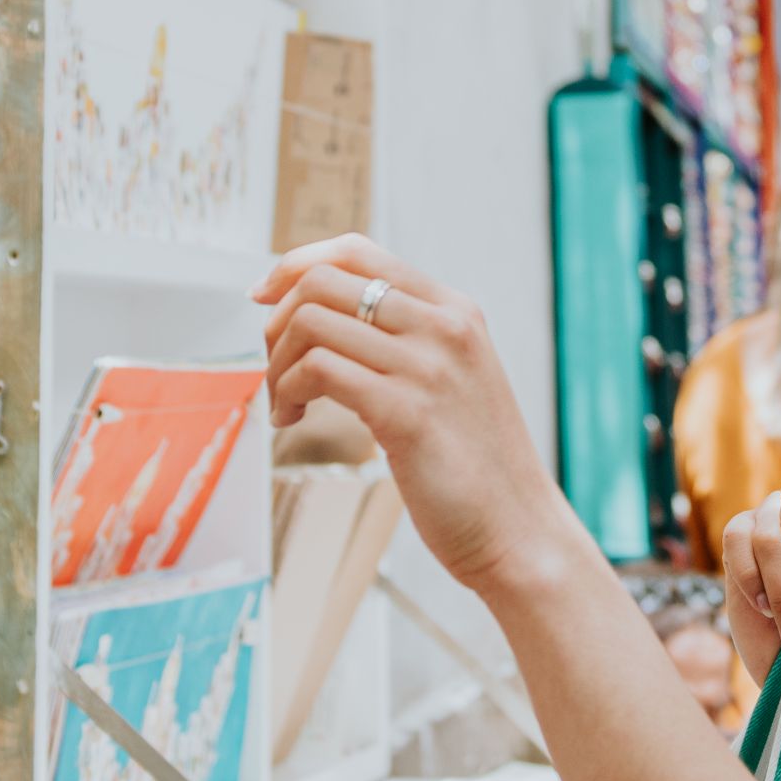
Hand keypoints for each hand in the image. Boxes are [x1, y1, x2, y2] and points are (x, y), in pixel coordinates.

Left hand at [257, 236, 574, 600]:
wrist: (519, 529)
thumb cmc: (476, 465)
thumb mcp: (453, 378)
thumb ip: (407, 342)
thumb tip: (325, 319)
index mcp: (454, 310)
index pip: (357, 251)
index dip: (295, 264)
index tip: (261, 294)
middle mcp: (443, 326)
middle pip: (323, 281)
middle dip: (277, 322)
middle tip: (275, 368)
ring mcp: (427, 367)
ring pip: (311, 323)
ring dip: (277, 364)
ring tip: (285, 403)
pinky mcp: (406, 413)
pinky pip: (318, 370)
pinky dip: (287, 392)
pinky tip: (292, 419)